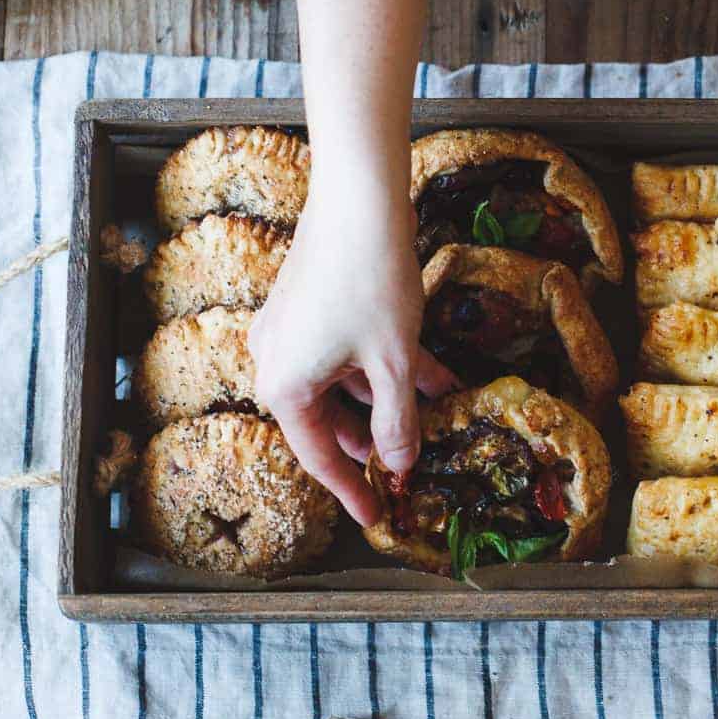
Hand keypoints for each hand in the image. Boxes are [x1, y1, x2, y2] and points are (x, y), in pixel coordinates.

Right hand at [248, 169, 456, 525]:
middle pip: (330, 420)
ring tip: (440, 415)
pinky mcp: (312, 306)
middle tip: (414, 466)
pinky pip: (348, 353)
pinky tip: (436, 376)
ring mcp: (293, 331)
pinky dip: (386, 368)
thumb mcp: (393, 363)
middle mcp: (277, 361)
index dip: (352, 489)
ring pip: (345, 384)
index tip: (376, 518)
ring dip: (391, 400)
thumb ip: (396, 421)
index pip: (319, 456)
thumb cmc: (372, 284)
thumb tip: (400, 467)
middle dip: (377, 441)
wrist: (359, 200)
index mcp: (284, 386)